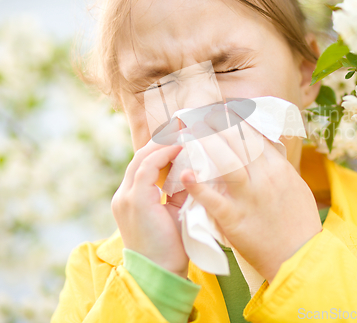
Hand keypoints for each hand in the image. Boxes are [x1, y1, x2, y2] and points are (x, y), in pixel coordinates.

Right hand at [111, 120, 191, 278]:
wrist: (161, 273)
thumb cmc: (170, 246)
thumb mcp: (173, 212)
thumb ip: (176, 192)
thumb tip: (190, 171)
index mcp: (131, 198)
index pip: (143, 165)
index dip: (161, 149)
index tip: (179, 137)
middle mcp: (124, 195)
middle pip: (141, 157)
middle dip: (161, 140)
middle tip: (181, 126)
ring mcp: (126, 197)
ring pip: (142, 159)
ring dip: (163, 143)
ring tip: (182, 132)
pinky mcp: (135, 200)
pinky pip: (148, 168)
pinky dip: (163, 154)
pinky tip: (179, 147)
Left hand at [179, 106, 322, 282]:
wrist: (301, 256)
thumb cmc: (299, 221)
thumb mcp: (295, 185)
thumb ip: (279, 163)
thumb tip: (268, 142)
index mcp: (278, 167)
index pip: (254, 135)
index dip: (233, 120)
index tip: (218, 109)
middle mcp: (264, 176)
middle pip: (237, 142)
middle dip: (215, 125)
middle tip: (195, 113)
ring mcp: (249, 197)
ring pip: (226, 162)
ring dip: (205, 145)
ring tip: (187, 132)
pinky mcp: (235, 218)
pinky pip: (214, 199)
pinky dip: (199, 186)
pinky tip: (185, 174)